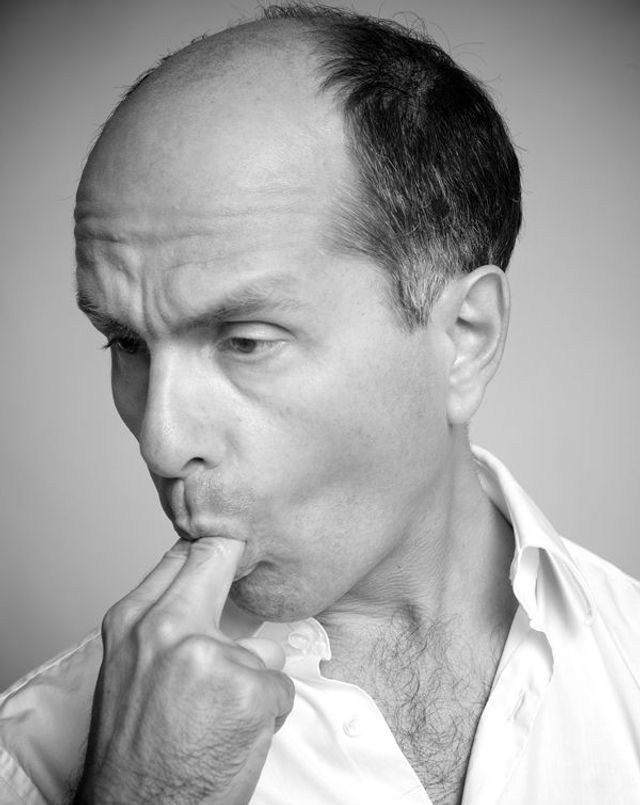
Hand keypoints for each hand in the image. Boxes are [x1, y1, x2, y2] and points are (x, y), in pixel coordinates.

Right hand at [74, 538, 293, 804]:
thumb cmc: (135, 751)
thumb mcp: (129, 670)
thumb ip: (163, 623)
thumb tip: (204, 584)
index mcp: (133, 622)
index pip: (181, 555)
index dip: (212, 547)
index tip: (231, 545)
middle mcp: (167, 628)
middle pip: (221, 559)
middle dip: (241, 563)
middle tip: (252, 573)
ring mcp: (210, 656)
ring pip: (261, 647)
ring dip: (254, 678)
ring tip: (220, 714)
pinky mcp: (248, 689)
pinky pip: (279, 686)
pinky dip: (268, 713)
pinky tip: (236, 734)